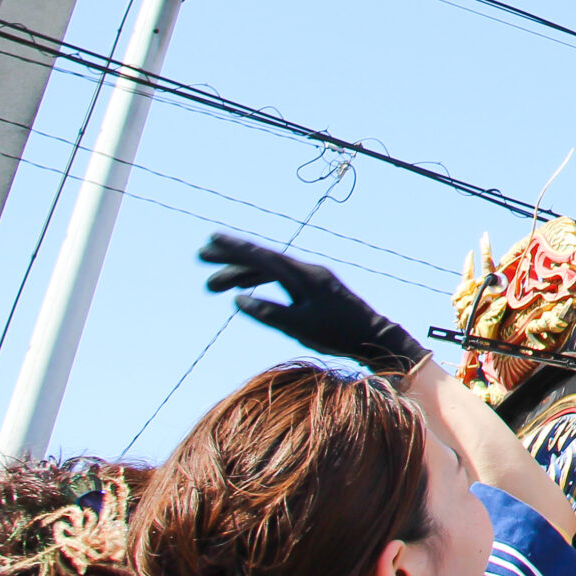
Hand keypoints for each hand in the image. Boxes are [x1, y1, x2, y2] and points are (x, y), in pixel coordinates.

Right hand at [202, 234, 428, 373]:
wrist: (375, 336)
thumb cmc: (338, 334)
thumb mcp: (299, 327)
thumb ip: (268, 313)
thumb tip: (238, 300)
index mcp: (304, 276)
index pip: (264, 257)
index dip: (235, 248)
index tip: (211, 240)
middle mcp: (307, 271)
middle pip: (263, 259)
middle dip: (231, 259)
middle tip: (201, 257)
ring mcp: (312, 278)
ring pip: (270, 270)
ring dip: (242, 274)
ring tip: (212, 286)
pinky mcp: (316, 288)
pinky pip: (281, 279)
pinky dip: (260, 281)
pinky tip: (244, 289)